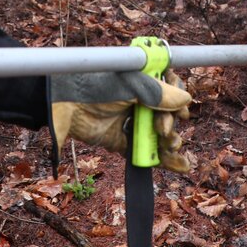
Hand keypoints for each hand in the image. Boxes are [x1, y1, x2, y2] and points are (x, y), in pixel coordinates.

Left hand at [48, 69, 192, 172]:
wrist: (60, 105)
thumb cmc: (93, 86)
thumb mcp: (130, 86)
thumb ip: (158, 93)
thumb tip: (186, 99)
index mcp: (140, 80)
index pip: (168, 89)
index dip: (177, 100)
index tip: (181, 112)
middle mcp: (136, 100)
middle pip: (166, 114)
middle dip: (171, 124)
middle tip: (163, 131)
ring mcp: (127, 121)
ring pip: (157, 134)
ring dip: (170, 143)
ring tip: (170, 147)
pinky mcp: (118, 141)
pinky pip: (143, 151)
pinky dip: (160, 159)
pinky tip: (180, 166)